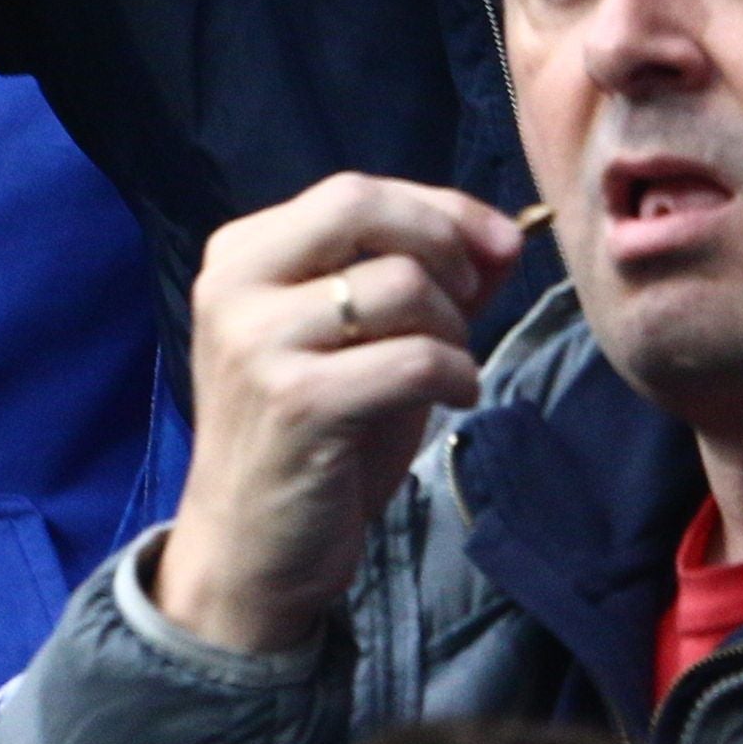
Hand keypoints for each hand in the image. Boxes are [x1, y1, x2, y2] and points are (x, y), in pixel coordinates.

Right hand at [144, 174, 519, 658]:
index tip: (495, 243)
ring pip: (400, 285)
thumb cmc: (311, 437)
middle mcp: (236, 287)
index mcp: (241, 256)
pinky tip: (455, 397)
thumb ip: (425, 278)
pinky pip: (414, 357)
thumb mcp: (362, 341)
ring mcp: (258, 344)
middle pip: (363, 207)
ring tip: (449, 367)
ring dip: (454, 325)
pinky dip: (457, 372)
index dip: (440, 208)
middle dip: (443, 241)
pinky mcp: (296, 404)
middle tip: (472, 297)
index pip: (354, 191)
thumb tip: (506, 237)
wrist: (249, 551)